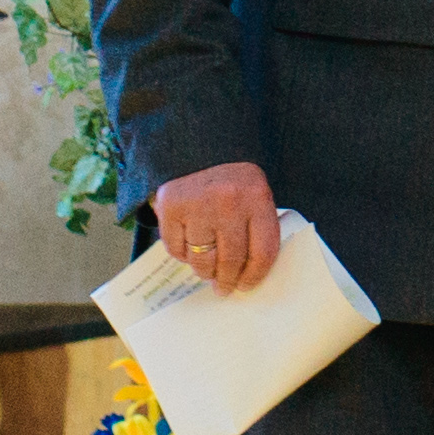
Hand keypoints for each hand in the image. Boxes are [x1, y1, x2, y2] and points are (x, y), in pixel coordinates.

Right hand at [154, 160, 279, 290]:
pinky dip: (183, 254)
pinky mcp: (171, 207)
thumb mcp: (255, 194)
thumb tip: (248, 274)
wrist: (198, 146)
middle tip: (223, 288)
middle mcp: (228, 202)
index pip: (262, 252)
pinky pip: (177, 249)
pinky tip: (189, 247)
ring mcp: (198, 205)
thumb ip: (257, 227)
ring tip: (206, 270)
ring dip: (204, 271)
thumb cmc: (232, 180)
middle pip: (230, 261)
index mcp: (257, 198)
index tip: (246, 286)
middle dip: (227, 280)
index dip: (254, 276)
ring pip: (202, 260)